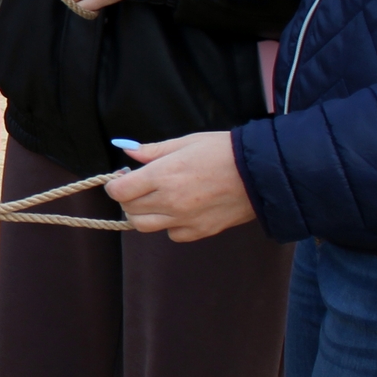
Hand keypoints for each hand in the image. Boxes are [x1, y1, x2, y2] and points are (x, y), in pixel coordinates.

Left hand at [107, 131, 256, 241]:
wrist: (260, 174)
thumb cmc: (223, 151)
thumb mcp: (186, 142)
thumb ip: (153, 150)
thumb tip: (128, 151)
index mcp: (163, 175)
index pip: (120, 191)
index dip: (115, 185)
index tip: (120, 178)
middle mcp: (170, 200)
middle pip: (129, 209)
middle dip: (127, 198)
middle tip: (138, 186)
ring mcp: (184, 219)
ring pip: (144, 226)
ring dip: (142, 214)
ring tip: (154, 199)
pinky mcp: (199, 231)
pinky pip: (171, 234)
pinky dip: (168, 225)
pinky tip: (178, 210)